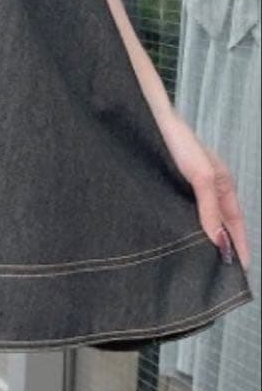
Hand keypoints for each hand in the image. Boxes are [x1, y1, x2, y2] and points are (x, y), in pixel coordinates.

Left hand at [159, 108, 250, 272]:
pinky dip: (182, 223)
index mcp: (221, 182)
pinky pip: (180, 209)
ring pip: (199, 216)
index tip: (242, 270)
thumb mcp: (200, 175)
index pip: (236, 221)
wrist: (148, 118)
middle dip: (222, 243)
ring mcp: (187, 183)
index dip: (240, 243)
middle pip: (220, 220)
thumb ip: (210, 208)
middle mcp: (206, 184)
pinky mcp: (167, 182)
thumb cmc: (177, 141)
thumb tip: (218, 240)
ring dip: (200, 235)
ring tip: (197, 260)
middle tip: (219, 272)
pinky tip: (174, 234)